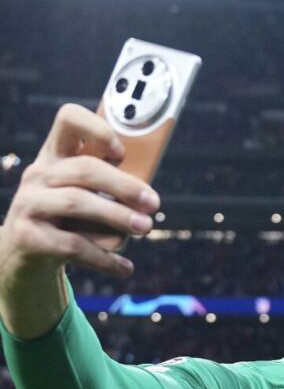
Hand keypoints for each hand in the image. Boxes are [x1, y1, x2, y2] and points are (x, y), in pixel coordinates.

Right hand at [0, 104, 159, 284]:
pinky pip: (72, 245)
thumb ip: (111, 189)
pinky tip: (125, 268)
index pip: (68, 120)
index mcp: (56, 156)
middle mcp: (38, 175)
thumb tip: (148, 197)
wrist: (25, 257)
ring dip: (117, 217)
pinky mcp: (27, 237)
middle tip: (154, 204)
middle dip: (124, 186)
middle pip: (83, 169)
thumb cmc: (69, 221)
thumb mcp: (86, 198)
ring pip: (77, 203)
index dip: (97, 129)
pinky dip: (105, 259)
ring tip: (145, 229)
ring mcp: (28, 205)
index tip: (122, 152)